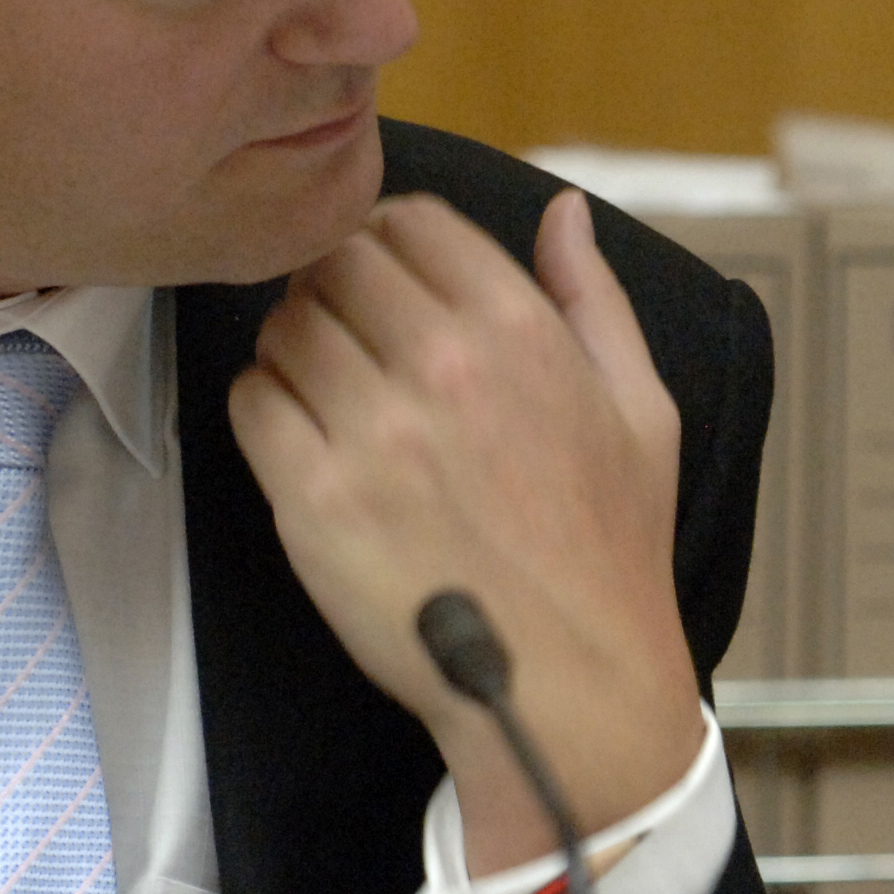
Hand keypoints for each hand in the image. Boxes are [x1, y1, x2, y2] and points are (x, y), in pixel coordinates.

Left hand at [230, 187, 707, 847]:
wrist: (569, 683)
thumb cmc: (609, 551)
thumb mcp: (641, 408)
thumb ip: (593, 298)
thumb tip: (563, 210)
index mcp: (519, 327)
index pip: (409, 219)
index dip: (391, 242)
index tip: (391, 286)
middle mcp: (441, 363)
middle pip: (334, 260)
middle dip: (338, 288)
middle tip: (355, 344)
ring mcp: (371, 430)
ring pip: (284, 324)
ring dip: (298, 348)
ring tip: (334, 399)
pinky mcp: (314, 496)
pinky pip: (252, 401)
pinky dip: (268, 409)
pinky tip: (309, 447)